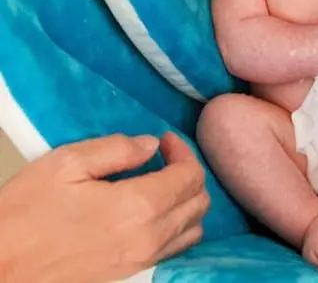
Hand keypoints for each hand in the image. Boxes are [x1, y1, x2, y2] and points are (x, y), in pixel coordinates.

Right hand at [0, 132, 209, 282]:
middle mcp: (149, 238)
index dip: (183, 151)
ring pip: (192, 229)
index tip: (165, 141)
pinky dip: (177, 225)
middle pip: (198, 202)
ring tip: (162, 182)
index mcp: (138, 207)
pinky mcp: (130, 274)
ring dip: (186, 200)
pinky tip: (154, 211)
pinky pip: (174, 248)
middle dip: (188, 173)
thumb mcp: (67, 164)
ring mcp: (141, 261)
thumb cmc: (26, 212)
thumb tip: (150, 145)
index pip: (189, 176)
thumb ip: (117, 149)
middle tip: (164, 157)